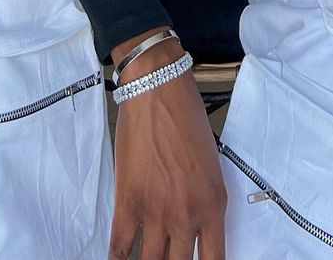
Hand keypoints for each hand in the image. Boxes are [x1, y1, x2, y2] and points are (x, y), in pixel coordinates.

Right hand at [111, 50, 227, 259]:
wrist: (158, 89)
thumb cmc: (187, 118)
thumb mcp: (211, 165)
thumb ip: (205, 201)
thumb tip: (195, 229)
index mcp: (213, 205)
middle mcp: (186, 215)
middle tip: (168, 259)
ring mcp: (155, 212)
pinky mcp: (128, 202)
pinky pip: (120, 247)